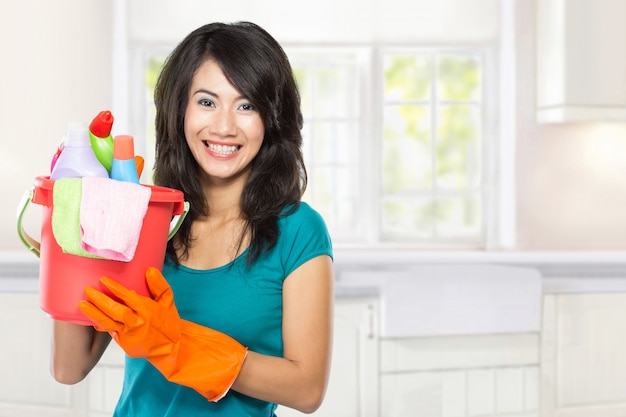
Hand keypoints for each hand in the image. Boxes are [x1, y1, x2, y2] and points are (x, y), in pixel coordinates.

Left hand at [78, 267, 247, 401]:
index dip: (115, 288)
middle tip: (87, 290)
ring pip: (108, 322)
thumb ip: (159, 285)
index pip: (129, 297)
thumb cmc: (169, 322)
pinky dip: (100, 324)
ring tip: (82, 303)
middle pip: (115, 310)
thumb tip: (149, 270)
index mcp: (149, 310)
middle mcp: (138, 323)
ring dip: (93, 313)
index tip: (103, 279)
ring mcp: (130, 335)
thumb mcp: (168, 302)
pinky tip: (90, 317)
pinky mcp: (125, 344)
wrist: (171, 349)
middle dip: (99, 299)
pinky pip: (110, 332)